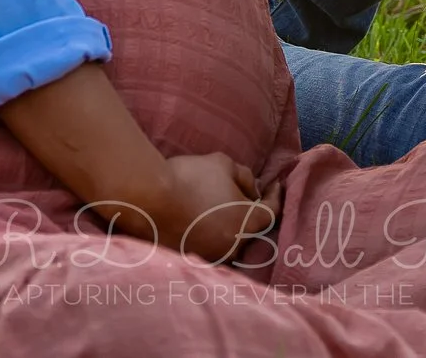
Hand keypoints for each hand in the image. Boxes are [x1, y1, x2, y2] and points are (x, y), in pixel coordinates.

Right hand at [154, 150, 281, 262]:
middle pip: (253, 231)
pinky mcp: (192, 261)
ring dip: (232, 227)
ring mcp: (213, 257)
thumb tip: (253, 190)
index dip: (275, 196)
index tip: (274, 184)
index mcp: (247, 223)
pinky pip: (211, 249)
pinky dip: (212, 236)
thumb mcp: (224, 164)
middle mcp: (234, 246)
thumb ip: (245, 177)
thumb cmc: (190, 178)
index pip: (272, 212)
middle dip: (252, 213)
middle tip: (246, 195)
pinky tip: (204, 223)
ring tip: (223, 210)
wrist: (149, 199)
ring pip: (232, 243)